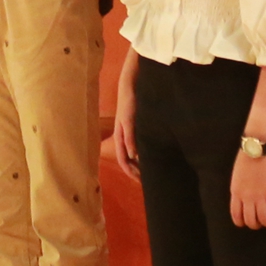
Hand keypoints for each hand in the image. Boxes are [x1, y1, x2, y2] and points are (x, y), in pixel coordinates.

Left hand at [110, 57, 141, 175]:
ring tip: (138, 174)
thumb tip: (145, 148)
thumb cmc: (135, 101)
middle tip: (139, 182)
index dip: (130, 169)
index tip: (139, 179)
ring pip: (122, 150)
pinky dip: (130, 147)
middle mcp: (120, 133)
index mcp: (122, 134)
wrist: (130, 83)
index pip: (123, 157)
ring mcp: (122, 126)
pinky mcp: (126, 119)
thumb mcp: (137, 120)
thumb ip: (140, 133)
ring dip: (128, 164)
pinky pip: (127, 136)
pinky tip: (134, 155)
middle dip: (129, 172)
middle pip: (121, 158)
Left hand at [227, 146, 265, 228]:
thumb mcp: (236, 176)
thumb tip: (242, 198)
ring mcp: (260, 195)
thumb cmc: (246, 157)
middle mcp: (247, 197)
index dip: (241, 223)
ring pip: (264, 218)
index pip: (236, 215)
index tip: (245, 224)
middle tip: (261, 224)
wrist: (257, 147)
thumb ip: (239, 188)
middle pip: (250, 220)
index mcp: (236, 192)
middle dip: (256, 225)